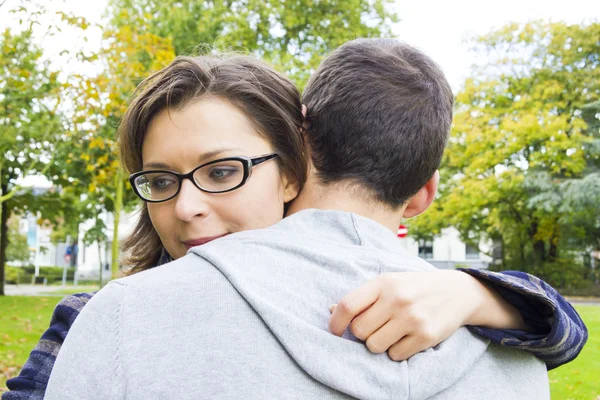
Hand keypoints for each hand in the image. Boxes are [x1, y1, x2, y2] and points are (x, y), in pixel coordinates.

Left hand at [329, 270, 524, 360]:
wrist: (457, 291)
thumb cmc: (414, 287)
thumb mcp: (389, 282)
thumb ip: (363, 296)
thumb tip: (331, 310)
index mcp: (383, 282)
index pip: (348, 305)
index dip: (335, 322)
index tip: (335, 331)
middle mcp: (397, 299)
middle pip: (359, 330)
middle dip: (362, 333)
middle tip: (374, 327)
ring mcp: (412, 318)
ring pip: (375, 346)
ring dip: (379, 343)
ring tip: (391, 331)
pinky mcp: (426, 336)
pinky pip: (395, 355)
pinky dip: (396, 350)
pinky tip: (407, 337)